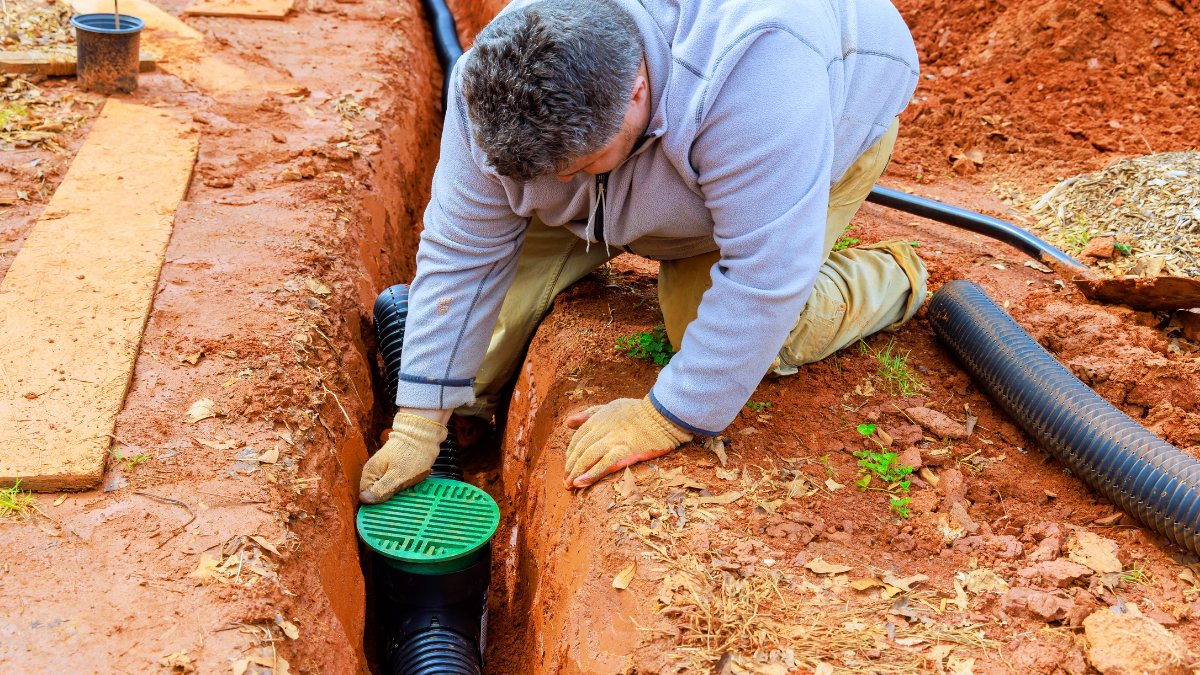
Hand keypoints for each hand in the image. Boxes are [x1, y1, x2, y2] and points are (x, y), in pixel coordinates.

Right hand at [359, 411, 447, 502]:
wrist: (424, 435)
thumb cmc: (411, 455)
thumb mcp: (397, 476)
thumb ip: (381, 490)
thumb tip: (364, 500)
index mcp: (370, 473)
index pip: (367, 497)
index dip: (377, 505)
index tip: (390, 507)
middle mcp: (374, 472)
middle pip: (377, 495)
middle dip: (390, 499)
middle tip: (403, 496)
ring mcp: (384, 470)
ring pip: (388, 490)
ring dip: (400, 493)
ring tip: (410, 488)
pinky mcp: (395, 469)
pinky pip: (396, 484)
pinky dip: (405, 486)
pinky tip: (413, 484)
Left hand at [563, 396, 691, 488]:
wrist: (663, 414)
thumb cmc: (638, 411)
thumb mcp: (611, 407)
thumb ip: (589, 414)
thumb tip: (568, 422)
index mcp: (598, 418)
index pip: (578, 437)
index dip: (570, 453)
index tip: (567, 466)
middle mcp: (603, 428)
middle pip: (581, 449)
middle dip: (571, 466)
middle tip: (565, 481)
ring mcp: (614, 439)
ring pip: (589, 456)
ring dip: (578, 471)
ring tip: (571, 484)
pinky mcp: (626, 449)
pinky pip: (606, 462)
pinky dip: (594, 471)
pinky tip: (584, 481)